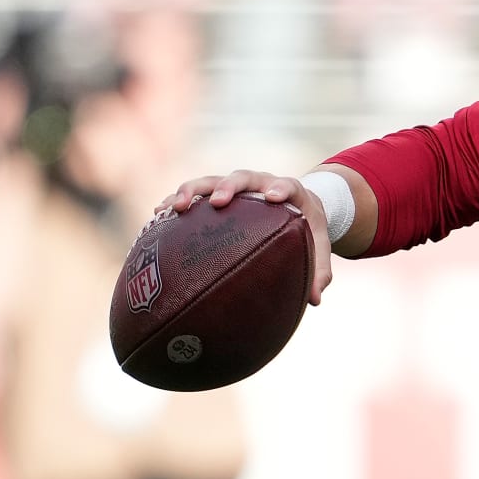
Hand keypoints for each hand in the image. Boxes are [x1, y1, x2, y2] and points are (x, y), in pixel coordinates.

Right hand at [160, 170, 333, 305]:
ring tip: (175, 207)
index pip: (286, 185)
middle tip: (216, 201)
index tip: (271, 198)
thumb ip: (320, 272)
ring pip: (210, 180)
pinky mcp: (215, 193)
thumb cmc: (307, 228)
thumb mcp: (318, 246)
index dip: (279, 189)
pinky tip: (158, 215)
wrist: (296, 204)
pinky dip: (176, 200)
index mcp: (291, 192)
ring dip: (192, 190)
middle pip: (242, 177)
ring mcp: (235, 187)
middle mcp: (260, 184)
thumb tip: (316, 300)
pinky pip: (193, 193)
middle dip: (227, 186)